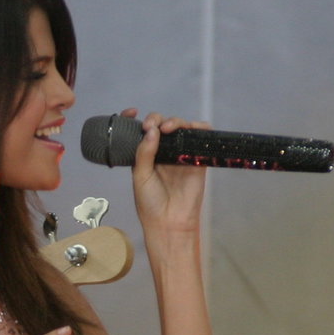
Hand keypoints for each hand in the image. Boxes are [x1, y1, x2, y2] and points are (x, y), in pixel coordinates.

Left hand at [122, 108, 205, 245]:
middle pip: (162, 124)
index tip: (132, 112)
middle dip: (156, 119)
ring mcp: (180, 154)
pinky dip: (199, 127)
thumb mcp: (140, 176)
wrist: (169, 222)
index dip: (136, 118)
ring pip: (181, 127)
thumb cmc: (150, 202)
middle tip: (152, 127)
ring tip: (168, 129)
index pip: (141, 129)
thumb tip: (152, 129)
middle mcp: (162, 151)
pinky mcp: (197, 159)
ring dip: (176, 121)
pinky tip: (190, 129)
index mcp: (145, 154)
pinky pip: (201, 137)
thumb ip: (144, 152)